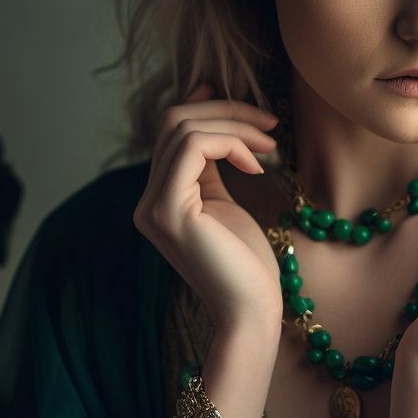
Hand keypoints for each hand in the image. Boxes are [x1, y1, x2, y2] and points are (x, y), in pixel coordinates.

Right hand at [133, 84, 282, 339]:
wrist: (251, 311)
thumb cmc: (246, 264)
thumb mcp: (224, 203)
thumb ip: (212, 166)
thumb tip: (213, 118)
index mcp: (159, 199)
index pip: (172, 134)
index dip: (206, 107)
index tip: (249, 109)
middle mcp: (147, 201)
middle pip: (174, 123)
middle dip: (226, 111)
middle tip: (269, 123)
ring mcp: (153, 206)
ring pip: (184, 129)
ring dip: (234, 126)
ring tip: (269, 144)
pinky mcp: (169, 210)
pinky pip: (194, 148)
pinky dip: (230, 143)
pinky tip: (256, 165)